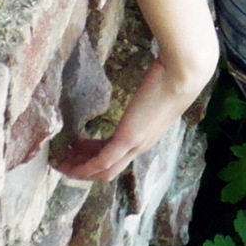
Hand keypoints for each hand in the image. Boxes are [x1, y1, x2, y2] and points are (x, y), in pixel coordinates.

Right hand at [52, 50, 215, 184]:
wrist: (184, 74)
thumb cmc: (174, 75)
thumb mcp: (158, 89)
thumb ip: (150, 92)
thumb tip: (147, 82)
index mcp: (147, 136)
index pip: (119, 155)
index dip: (97, 155)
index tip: (79, 149)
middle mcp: (141, 146)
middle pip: (110, 169)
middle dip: (85, 167)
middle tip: (65, 160)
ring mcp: (136, 144)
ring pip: (104, 170)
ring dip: (81, 171)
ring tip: (61, 164)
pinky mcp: (129, 138)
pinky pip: (102, 161)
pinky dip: (84, 168)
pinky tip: (68, 166)